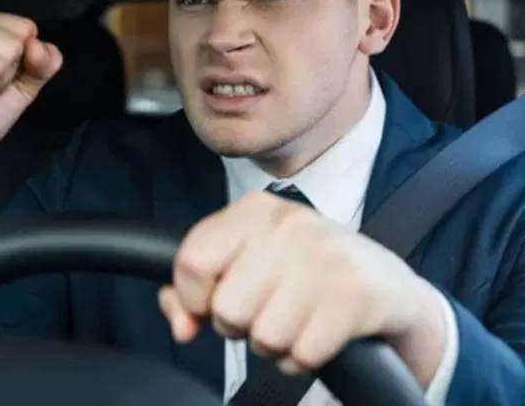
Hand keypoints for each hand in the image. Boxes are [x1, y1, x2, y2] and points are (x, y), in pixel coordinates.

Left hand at [158, 191, 447, 386]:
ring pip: (263, 336)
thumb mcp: (248, 261)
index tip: (211, 304)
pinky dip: (303, 357)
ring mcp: (325, 256)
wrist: (386, 283)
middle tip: (268, 310)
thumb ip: (195, 288)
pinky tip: (317, 333)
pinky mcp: (355, 295)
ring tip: (295, 320)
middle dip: (241, 325)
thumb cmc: (303, 272)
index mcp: (253, 210)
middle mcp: (288, 223)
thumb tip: (181, 323)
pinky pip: (301, 354)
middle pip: (226, 307)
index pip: (192, 260)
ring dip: (274, 344)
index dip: (195, 297)